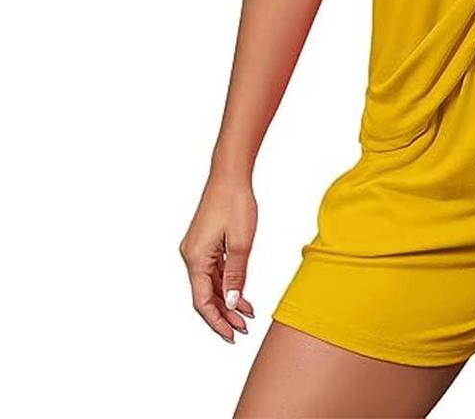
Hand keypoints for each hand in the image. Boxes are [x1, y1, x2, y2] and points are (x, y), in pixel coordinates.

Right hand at [180, 175, 256, 342]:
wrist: (230, 175)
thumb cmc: (235, 203)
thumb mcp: (241, 243)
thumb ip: (235, 275)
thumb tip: (230, 303)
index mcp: (195, 259)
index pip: (202, 301)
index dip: (217, 321)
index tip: (232, 335)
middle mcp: (191, 256)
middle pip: (205, 294)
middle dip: (224, 314)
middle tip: (243, 329)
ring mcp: (197, 249)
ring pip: (210, 283)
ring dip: (227, 299)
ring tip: (246, 314)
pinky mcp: (205, 242)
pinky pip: (214, 270)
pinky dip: (227, 282)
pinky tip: (240, 292)